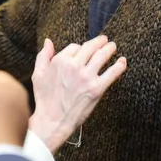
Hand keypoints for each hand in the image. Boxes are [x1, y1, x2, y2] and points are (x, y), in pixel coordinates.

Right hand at [29, 36, 127, 151]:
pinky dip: (119, 66)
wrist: (53, 120)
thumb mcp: (38, 74)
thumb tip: (49, 41)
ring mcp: (87, 77)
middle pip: (91, 47)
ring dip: (110, 49)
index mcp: (60, 61)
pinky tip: (122, 61)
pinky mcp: (97, 88)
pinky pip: (112, 73)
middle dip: (100, 42)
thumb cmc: (44, 99)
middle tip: (105, 40)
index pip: (76, 47)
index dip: (81, 48)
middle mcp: (74, 66)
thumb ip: (43, 56)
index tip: (84, 51)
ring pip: (102, 56)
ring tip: (113, 46)